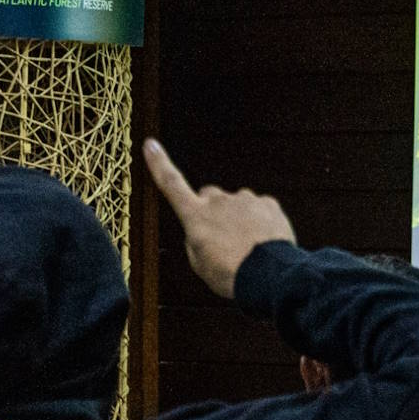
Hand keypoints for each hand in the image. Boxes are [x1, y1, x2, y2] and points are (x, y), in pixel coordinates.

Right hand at [143, 138, 295, 299]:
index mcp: (195, 215)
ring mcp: (244, 199)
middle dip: (212, 210)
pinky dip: (259, 222)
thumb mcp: (199, 264)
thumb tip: (202, 229)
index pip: (171, 184)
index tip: (150, 144)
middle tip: (221, 238)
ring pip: (236, 204)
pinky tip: (262, 241)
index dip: (159, 164)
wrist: (267, 275)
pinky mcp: (267, 203)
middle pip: (209, 197)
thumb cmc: (229, 274)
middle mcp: (218, 201)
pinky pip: (259, 209)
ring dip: (238, 219)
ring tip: (246, 246)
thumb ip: (195, 241)